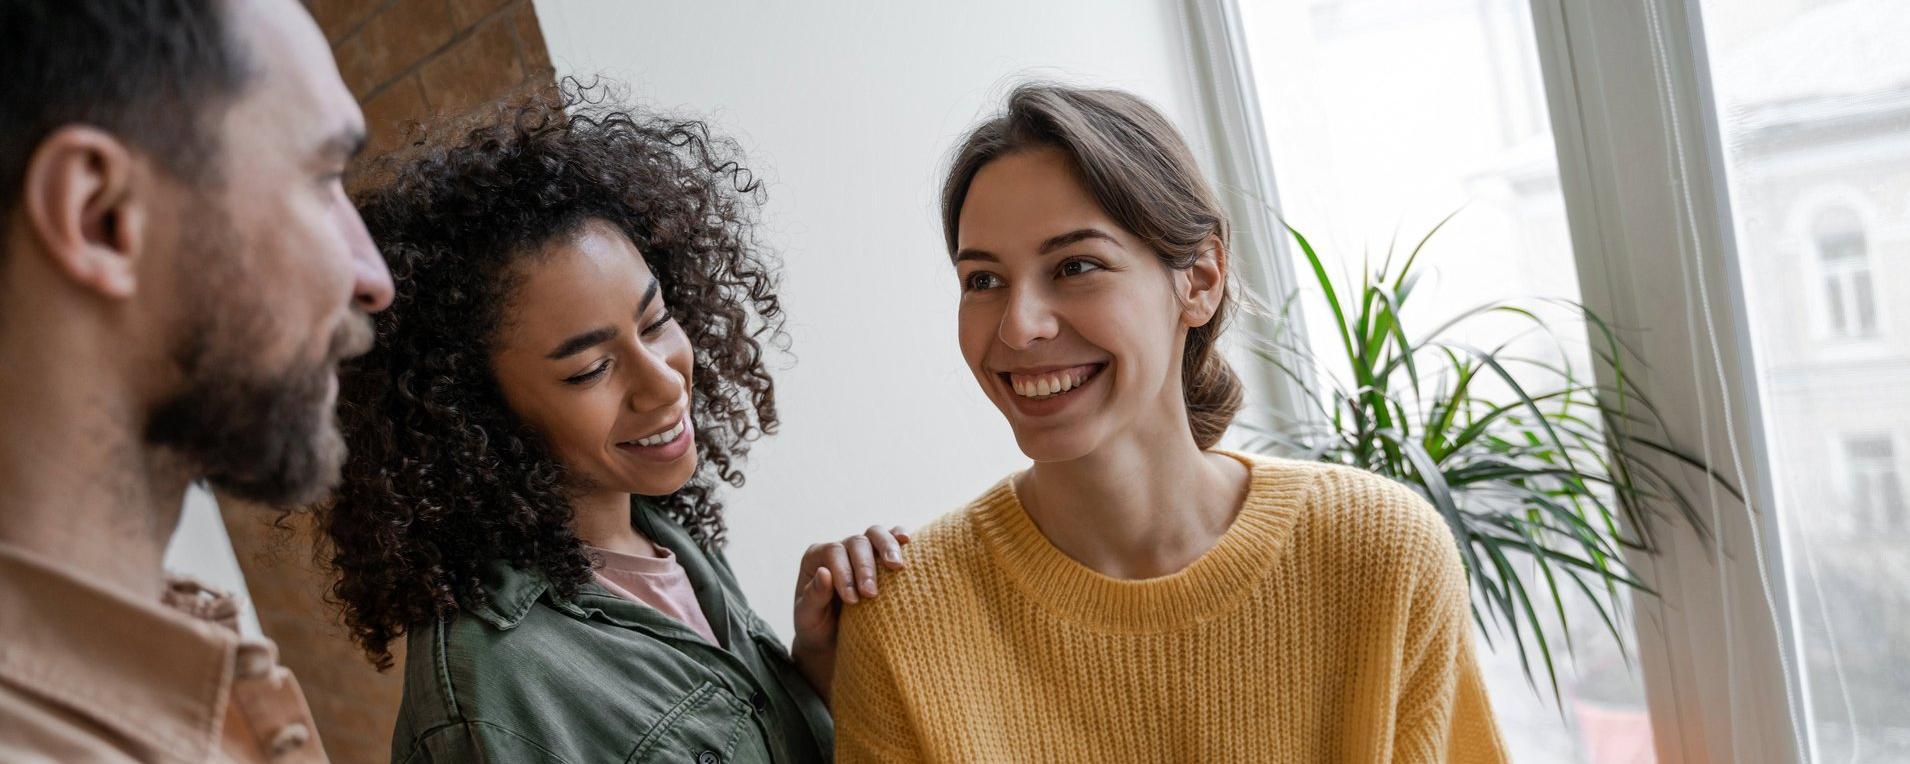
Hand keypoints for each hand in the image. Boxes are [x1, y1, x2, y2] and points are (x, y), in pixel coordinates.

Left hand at [790, 525, 909, 703]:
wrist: (833, 640)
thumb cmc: (818, 627)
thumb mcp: (808, 618)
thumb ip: (813, 597)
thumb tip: (824, 573)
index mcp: (816, 558)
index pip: (833, 553)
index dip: (844, 573)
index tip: (852, 600)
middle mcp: (839, 549)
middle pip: (856, 542)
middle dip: (866, 567)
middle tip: (871, 593)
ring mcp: (862, 551)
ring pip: (875, 534)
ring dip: (887, 547)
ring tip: (896, 566)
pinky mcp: (881, 557)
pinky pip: (892, 538)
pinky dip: (900, 537)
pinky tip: (908, 542)